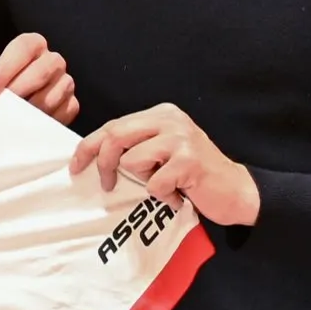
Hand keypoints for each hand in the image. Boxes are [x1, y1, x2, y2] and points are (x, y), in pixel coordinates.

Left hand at [0, 33, 79, 125]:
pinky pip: (64, 111)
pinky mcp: (72, 103)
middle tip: (1, 105)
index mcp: (33, 45)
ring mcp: (65, 81)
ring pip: (53, 95)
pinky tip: (31, 124)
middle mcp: (53, 60)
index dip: (5, 69)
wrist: (14, 100)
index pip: (23, 47)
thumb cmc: (2, 85)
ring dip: (32, 109)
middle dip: (19, 89)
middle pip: (42, 70)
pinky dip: (47, 120)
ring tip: (14, 118)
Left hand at [70, 103, 260, 224]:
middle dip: (101, 162)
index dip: (88, 146)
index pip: (113, 125)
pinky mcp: (189, 161)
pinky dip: (162, 195)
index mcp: (160, 114)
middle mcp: (170, 120)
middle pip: (116, 136)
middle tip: (104, 184)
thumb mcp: (162, 151)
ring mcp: (181, 138)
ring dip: (143, 181)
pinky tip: (178, 195)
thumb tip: (91, 155)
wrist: (235, 191)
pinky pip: (154, 183)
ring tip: (164, 184)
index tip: (75, 165)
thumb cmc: (191, 175)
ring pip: (132, 160)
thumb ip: (134, 146)